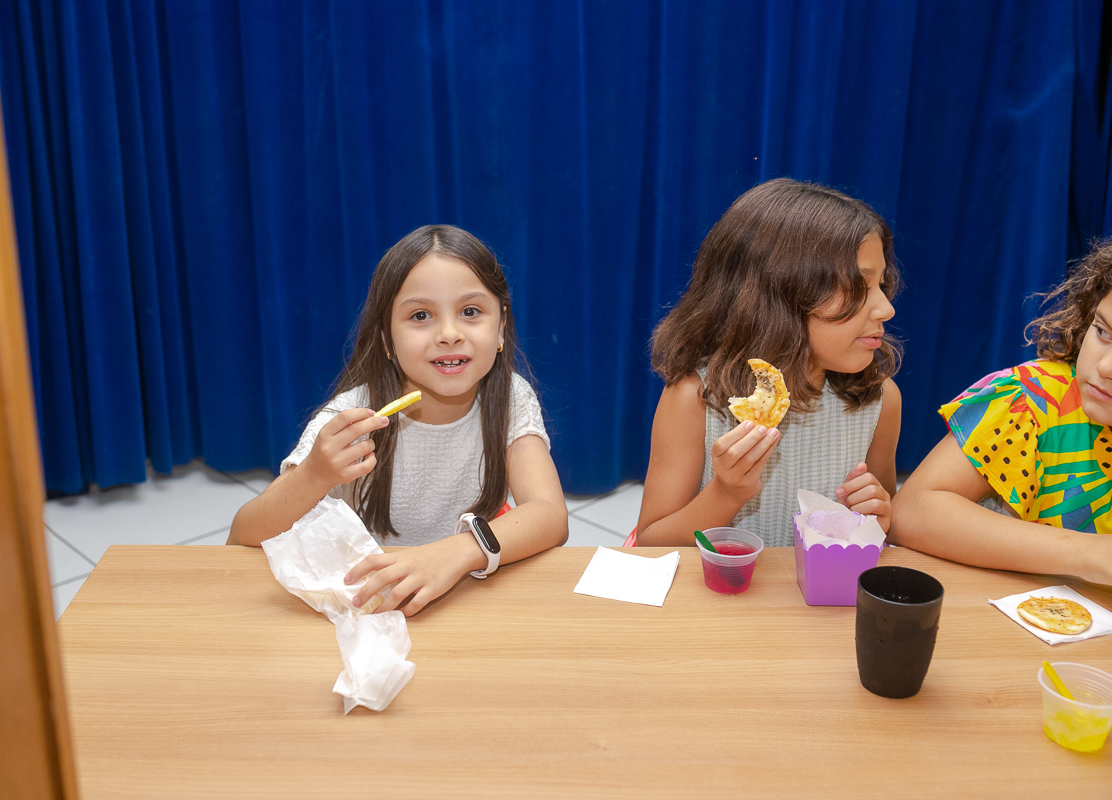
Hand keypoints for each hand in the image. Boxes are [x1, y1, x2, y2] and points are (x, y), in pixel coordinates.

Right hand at [302, 408, 389, 489]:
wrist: (316, 474)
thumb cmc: (327, 449)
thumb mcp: (329, 434)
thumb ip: (345, 423)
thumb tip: (371, 415)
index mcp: (325, 434)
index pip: (344, 417)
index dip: (361, 412)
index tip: (372, 412)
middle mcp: (330, 447)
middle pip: (356, 429)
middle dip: (374, 422)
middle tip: (385, 420)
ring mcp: (337, 462)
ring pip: (365, 446)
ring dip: (371, 443)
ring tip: (367, 446)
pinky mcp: (346, 475)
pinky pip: (368, 464)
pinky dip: (372, 458)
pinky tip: (369, 456)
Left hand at [345, 535, 484, 616]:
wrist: (456, 552)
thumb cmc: (430, 555)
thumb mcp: (409, 555)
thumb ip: (393, 565)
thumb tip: (372, 578)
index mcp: (400, 557)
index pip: (374, 561)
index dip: (358, 570)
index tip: (346, 581)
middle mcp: (407, 566)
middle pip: (381, 579)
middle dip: (366, 592)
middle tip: (356, 603)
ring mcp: (420, 578)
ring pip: (397, 594)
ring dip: (383, 607)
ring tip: (374, 615)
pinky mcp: (432, 589)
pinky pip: (417, 603)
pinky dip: (407, 611)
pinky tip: (401, 614)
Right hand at [709, 421, 780, 505]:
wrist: (732, 491)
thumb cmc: (733, 465)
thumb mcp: (728, 452)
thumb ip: (738, 439)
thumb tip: (757, 424)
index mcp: (716, 457)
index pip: (721, 445)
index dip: (735, 434)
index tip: (749, 423)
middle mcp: (722, 468)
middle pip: (735, 453)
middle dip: (751, 438)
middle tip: (763, 428)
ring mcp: (735, 478)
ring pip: (749, 459)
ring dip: (763, 444)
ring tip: (773, 433)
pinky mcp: (748, 483)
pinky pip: (759, 466)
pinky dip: (767, 452)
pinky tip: (773, 443)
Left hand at [836, 462, 891, 531]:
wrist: (852, 528)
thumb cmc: (850, 509)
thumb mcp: (848, 492)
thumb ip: (853, 478)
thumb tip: (862, 464)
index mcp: (874, 485)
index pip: (868, 476)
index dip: (851, 484)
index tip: (838, 492)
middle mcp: (883, 494)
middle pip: (872, 487)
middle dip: (853, 496)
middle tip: (846, 504)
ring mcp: (887, 506)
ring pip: (875, 498)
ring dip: (857, 504)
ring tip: (852, 511)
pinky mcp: (887, 519)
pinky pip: (877, 509)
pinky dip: (863, 511)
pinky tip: (856, 516)